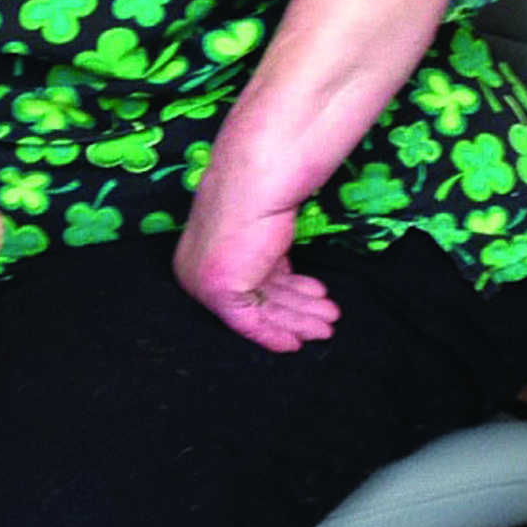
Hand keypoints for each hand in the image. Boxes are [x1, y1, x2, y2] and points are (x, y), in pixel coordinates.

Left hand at [173, 199, 338, 350]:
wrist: (257, 182)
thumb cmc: (263, 198)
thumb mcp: (265, 238)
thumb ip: (267, 262)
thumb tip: (283, 277)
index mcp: (203, 255)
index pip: (249, 283)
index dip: (285, 296)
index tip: (314, 300)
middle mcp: (197, 272)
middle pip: (257, 298)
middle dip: (296, 311)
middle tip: (328, 317)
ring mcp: (204, 283)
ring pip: (258, 311)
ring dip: (297, 320)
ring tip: (329, 323)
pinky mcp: (219, 292)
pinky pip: (250, 323)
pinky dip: (275, 335)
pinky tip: (296, 344)